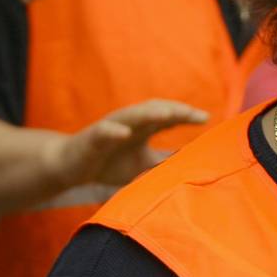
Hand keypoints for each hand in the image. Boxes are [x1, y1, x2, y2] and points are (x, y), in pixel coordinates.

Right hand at [45, 99, 208, 188]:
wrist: (71, 166)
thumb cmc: (109, 162)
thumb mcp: (144, 163)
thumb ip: (165, 159)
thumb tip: (193, 160)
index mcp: (143, 128)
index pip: (168, 117)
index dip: (185, 115)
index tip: (205, 118)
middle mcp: (129, 123)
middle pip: (154, 110)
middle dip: (174, 110)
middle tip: (193, 113)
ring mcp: (111, 128)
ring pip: (131, 116)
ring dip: (148, 113)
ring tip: (167, 114)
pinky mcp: (92, 138)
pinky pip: (103, 132)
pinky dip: (114, 131)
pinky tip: (125, 133)